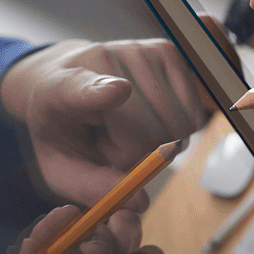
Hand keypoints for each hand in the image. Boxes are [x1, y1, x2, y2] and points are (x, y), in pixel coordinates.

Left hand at [0, 38, 207, 208]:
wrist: (60, 78)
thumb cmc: (63, 128)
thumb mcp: (60, 167)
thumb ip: (93, 188)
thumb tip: (140, 203)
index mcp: (60, 89)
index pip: (85, 89)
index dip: (101, 92)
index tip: (118, 91)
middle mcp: (101, 59)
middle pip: (149, 132)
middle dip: (138, 153)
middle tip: (111, 142)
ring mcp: (138, 50)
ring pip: (177, 125)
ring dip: (159, 141)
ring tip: (129, 127)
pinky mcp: (166, 50)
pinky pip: (193, 113)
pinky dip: (178, 127)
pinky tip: (150, 117)